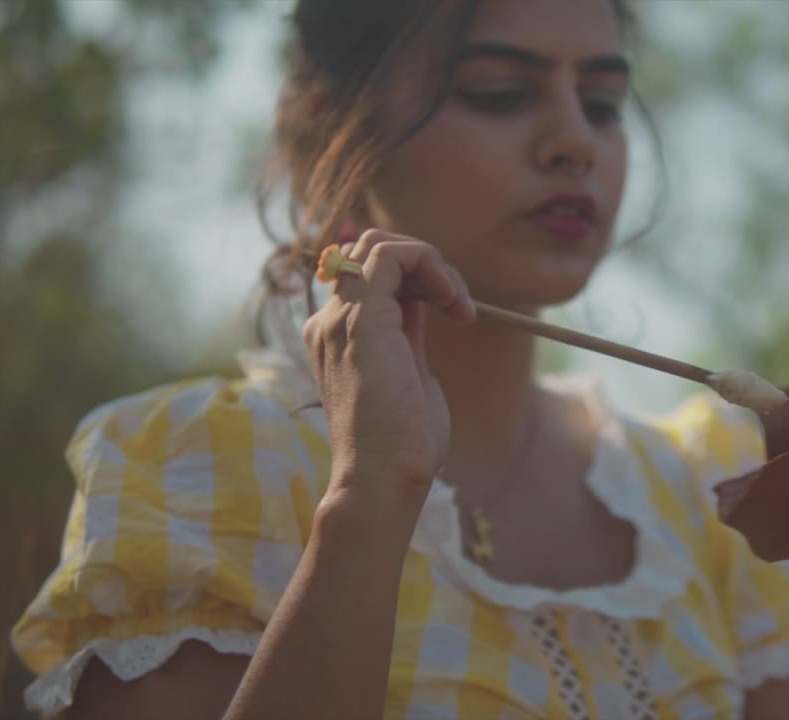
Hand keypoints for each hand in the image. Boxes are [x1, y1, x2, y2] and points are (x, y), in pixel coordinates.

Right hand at [303, 229, 476, 505]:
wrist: (382, 480)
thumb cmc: (403, 447)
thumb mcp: (411, 376)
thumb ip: (410, 337)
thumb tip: (425, 303)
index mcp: (337, 337)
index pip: (373, 277)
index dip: (418, 280)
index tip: (455, 310)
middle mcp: (329, 322)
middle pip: (371, 252)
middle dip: (424, 264)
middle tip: (459, 302)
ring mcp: (338, 318)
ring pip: (378, 244)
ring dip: (430, 262)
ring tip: (459, 302)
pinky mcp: (360, 319)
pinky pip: (391, 255)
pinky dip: (431, 265)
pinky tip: (455, 303)